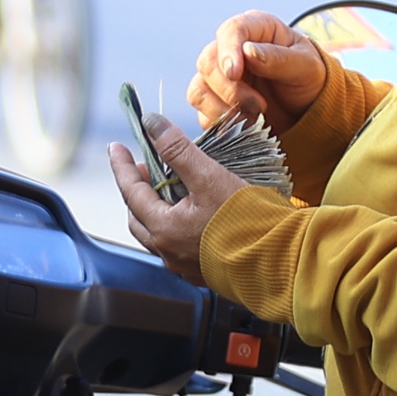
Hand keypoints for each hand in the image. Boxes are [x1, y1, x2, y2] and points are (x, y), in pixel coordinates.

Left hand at [108, 113, 244, 284]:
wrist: (281, 261)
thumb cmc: (247, 221)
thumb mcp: (209, 176)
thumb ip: (178, 149)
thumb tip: (151, 124)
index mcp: (164, 229)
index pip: (131, 191)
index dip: (121, 166)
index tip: (115, 148)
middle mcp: (168, 252)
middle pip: (138, 217)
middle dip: (136, 191)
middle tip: (145, 168)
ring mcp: (185, 265)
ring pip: (157, 234)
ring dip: (155, 210)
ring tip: (169, 189)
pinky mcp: (204, 271)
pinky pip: (177, 247)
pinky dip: (175, 226)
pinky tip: (191, 215)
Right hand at [188, 11, 327, 134]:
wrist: (309, 109)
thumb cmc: (309, 79)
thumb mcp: (306, 67)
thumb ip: (279, 58)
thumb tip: (248, 51)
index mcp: (256, 29)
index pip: (231, 31)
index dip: (228, 51)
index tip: (234, 73)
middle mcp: (232, 50)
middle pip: (208, 62)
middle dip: (230, 89)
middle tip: (258, 106)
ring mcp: (220, 77)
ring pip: (199, 89)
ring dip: (223, 109)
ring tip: (253, 119)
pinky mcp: (215, 102)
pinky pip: (202, 113)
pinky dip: (221, 123)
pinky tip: (244, 126)